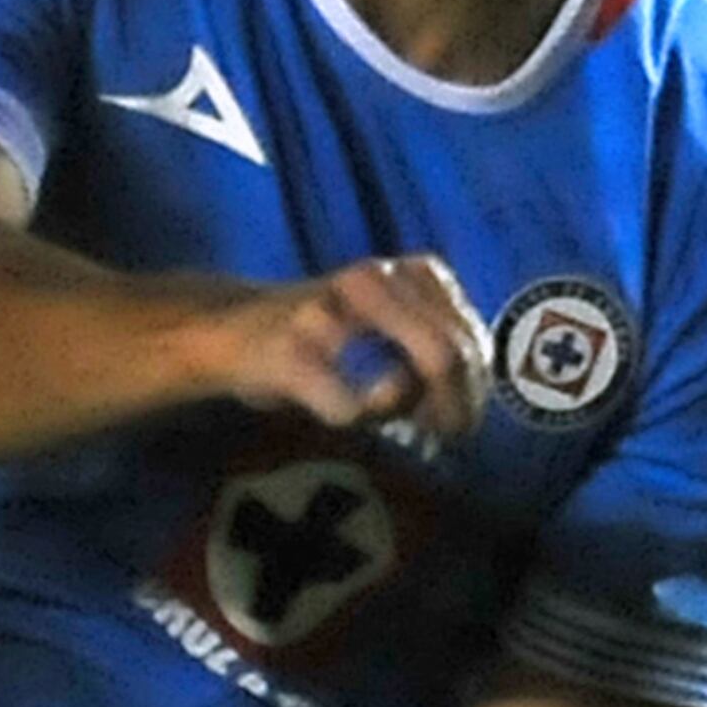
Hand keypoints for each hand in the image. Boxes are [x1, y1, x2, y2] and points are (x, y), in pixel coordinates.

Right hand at [184, 255, 489, 438]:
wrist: (232, 329)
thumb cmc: (326, 337)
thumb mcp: (393, 333)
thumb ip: (436, 355)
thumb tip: (466, 412)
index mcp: (414, 271)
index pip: (470, 340)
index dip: (474, 392)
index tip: (453, 421)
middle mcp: (376, 277)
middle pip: (448, 355)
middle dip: (453, 409)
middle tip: (433, 435)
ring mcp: (330, 309)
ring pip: (407, 379)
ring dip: (407, 413)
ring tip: (390, 420)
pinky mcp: (289, 350)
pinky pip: (347, 405)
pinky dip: (354, 417)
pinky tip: (342, 409)